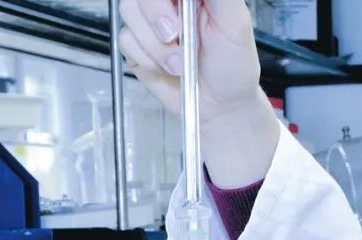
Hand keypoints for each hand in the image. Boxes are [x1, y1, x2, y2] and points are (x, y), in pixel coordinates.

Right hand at [118, 0, 261, 125]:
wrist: (222, 107)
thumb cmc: (233, 66)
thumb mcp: (235, 23)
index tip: (178, 7)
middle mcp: (167, 0)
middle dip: (157, 15)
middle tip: (177, 37)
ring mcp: (148, 20)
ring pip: (129, 11)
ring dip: (156, 44)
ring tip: (180, 63)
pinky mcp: (137, 44)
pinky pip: (126, 40)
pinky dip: (148, 58)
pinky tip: (167, 69)